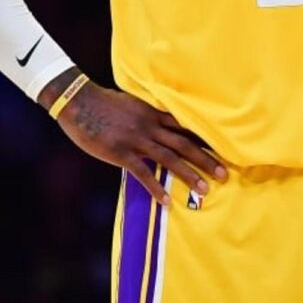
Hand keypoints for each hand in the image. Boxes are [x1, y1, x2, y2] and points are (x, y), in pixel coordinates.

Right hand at [55, 81, 225, 205]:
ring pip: (170, 159)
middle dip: (206, 160)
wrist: (78, 101)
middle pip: (184, 144)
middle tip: (224, 175)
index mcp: (153, 113)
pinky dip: (156, 188)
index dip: (205, 139)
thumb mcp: (132, 103)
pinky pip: (143, 173)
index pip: (186, 127)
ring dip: (189, 175)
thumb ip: (148, 114)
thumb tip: (160, 122)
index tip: (224, 150)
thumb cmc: (103, 103)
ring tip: (205, 190)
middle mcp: (150, 126)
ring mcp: (136, 139)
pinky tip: (167, 201)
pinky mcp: (121, 153)